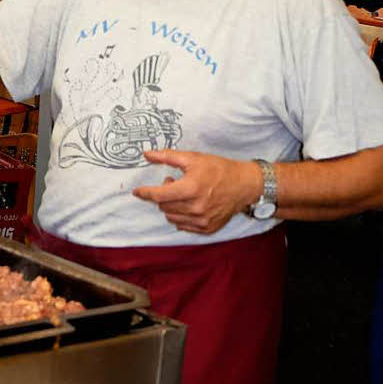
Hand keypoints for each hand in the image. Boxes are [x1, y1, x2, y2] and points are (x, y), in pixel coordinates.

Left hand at [133, 149, 261, 234]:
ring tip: (182, 194)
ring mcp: (202, 220)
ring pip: (171, 217)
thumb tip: (147, 154)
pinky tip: (189, 205)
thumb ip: (167, 157)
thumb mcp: (193, 158)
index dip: (144, 193)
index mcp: (190, 189)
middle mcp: (196, 207)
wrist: (245, 185)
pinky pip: (183, 226)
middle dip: (163, 195)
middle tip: (172, 183)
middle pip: (163, 206)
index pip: (158, 195)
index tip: (137, 191)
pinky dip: (181, 216)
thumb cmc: (219, 169)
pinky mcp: (208, 228)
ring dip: (171, 206)